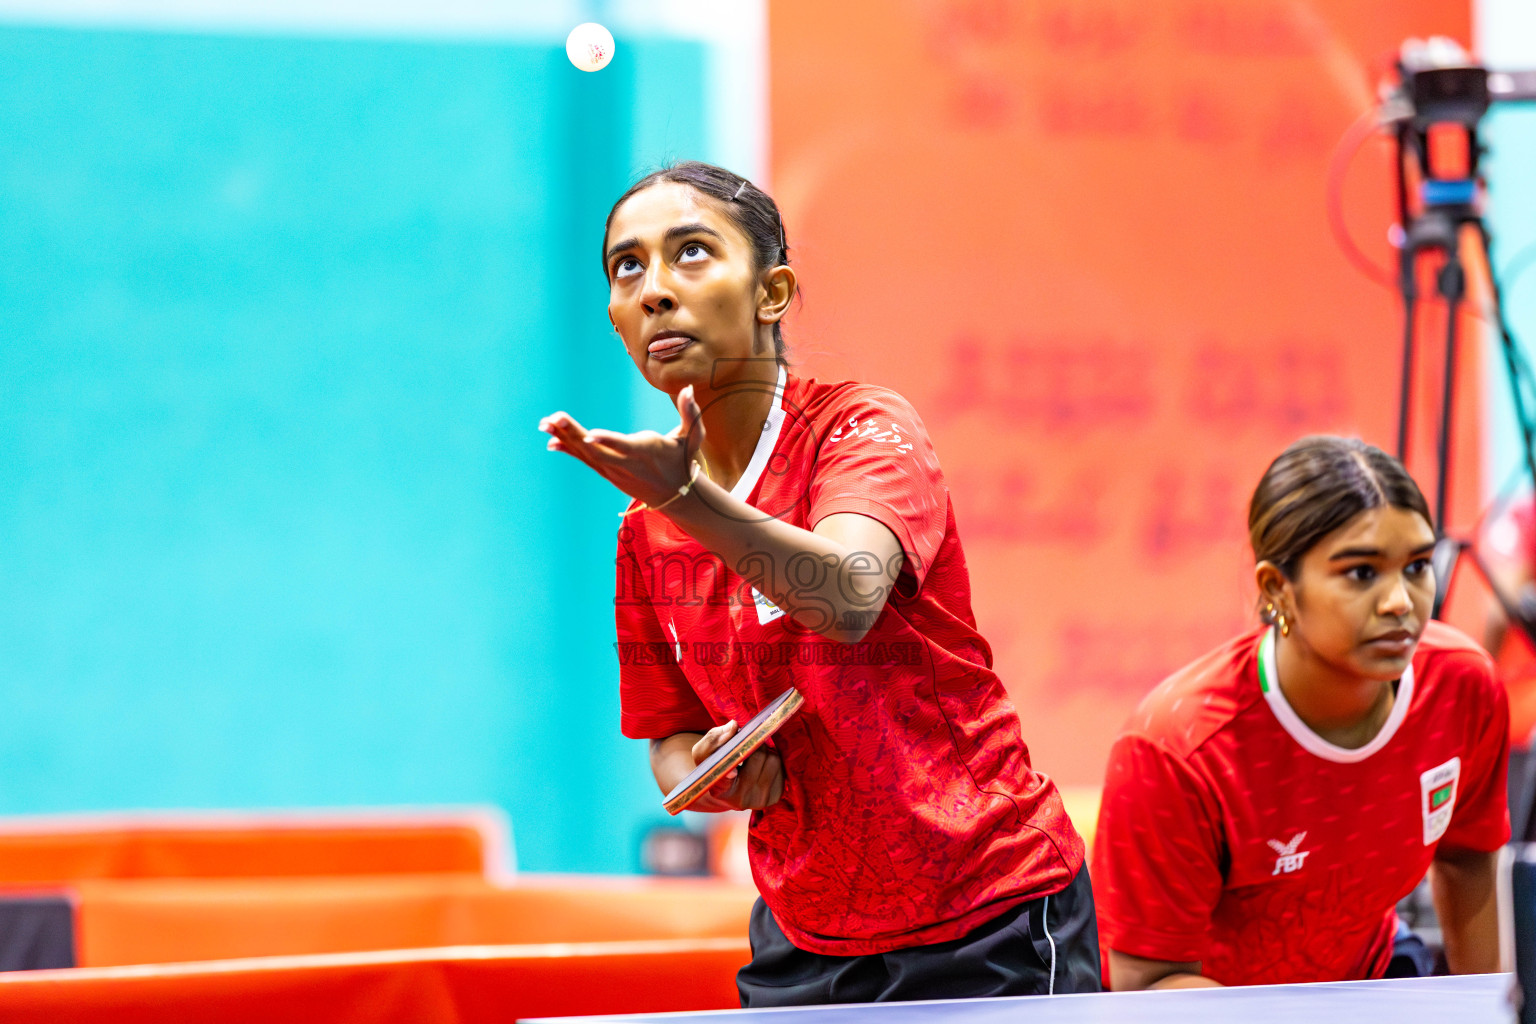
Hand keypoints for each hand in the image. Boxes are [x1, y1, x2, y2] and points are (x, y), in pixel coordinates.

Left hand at [538, 387, 705, 509]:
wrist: (676, 495)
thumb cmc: (684, 460)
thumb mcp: (693, 436)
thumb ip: (690, 412)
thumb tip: (688, 389)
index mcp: (646, 451)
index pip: (625, 446)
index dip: (608, 441)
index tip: (589, 435)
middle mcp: (626, 463)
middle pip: (596, 449)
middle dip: (573, 433)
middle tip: (554, 418)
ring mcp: (614, 470)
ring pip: (586, 454)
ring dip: (564, 438)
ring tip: (544, 424)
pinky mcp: (608, 472)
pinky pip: (585, 460)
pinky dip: (568, 450)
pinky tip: (551, 441)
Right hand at [691, 720, 784, 810]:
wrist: (729, 790)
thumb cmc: (715, 766)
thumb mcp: (704, 752)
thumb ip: (714, 739)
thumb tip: (733, 726)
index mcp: (719, 791)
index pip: (724, 783)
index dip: (729, 774)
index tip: (732, 771)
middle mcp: (740, 800)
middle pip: (757, 758)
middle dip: (754, 743)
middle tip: (747, 740)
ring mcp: (760, 801)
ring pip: (773, 761)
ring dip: (765, 751)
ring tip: (753, 752)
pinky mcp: (775, 797)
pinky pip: (782, 768)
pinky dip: (773, 759)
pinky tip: (762, 763)